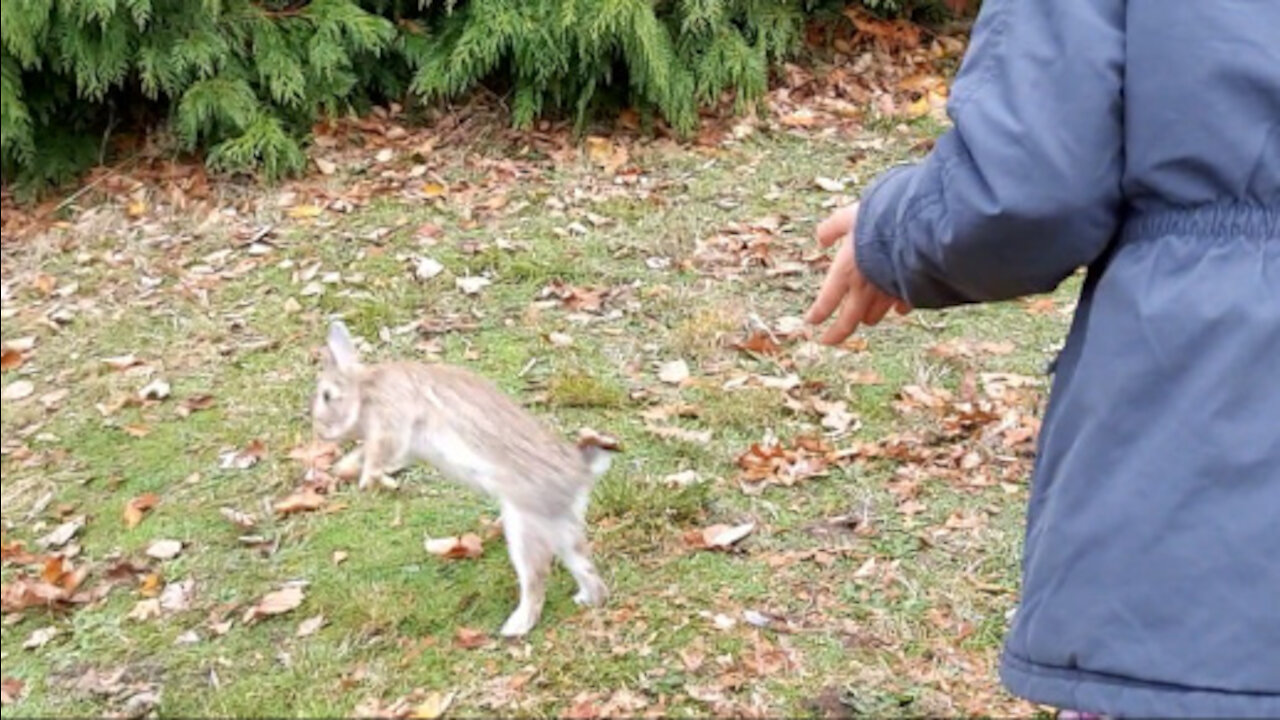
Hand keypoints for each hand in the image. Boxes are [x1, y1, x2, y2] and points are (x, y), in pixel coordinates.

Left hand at [805, 204, 910, 344]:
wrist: (919, 228)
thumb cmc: (880, 219)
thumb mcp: (849, 216)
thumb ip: (832, 228)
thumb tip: (821, 239)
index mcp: (845, 273)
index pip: (826, 303)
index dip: (817, 315)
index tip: (810, 322)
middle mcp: (864, 290)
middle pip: (847, 322)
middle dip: (835, 334)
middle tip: (827, 341)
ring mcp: (887, 294)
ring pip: (872, 317)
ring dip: (865, 318)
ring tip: (861, 317)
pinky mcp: (909, 292)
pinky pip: (901, 308)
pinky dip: (897, 309)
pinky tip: (897, 308)